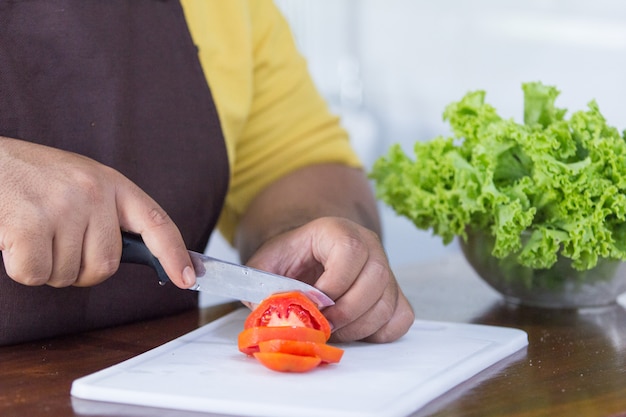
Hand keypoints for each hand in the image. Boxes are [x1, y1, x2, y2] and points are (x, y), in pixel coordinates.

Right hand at [0, 137, 194, 287]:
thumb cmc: (33, 178)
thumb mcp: (81, 183)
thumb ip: (109, 214)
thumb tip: (144, 256)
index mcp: (112, 183)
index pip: (157, 223)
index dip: (175, 254)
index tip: (189, 279)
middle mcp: (93, 192)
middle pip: (106, 265)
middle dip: (81, 271)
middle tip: (58, 246)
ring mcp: (62, 207)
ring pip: (68, 274)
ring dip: (48, 268)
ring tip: (33, 234)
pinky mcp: (29, 225)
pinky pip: (35, 274)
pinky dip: (23, 269)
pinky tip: (14, 241)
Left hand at [244, 216, 414, 342]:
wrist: (307, 257)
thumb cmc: (289, 260)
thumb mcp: (265, 265)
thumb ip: (261, 286)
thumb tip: (271, 314)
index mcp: (337, 230)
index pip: (350, 251)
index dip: (332, 285)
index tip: (313, 306)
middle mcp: (368, 244)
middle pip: (375, 279)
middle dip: (345, 312)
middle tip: (322, 325)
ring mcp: (386, 268)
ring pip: (387, 303)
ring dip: (358, 327)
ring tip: (332, 330)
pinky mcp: (394, 292)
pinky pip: (400, 318)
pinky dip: (378, 332)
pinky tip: (353, 330)